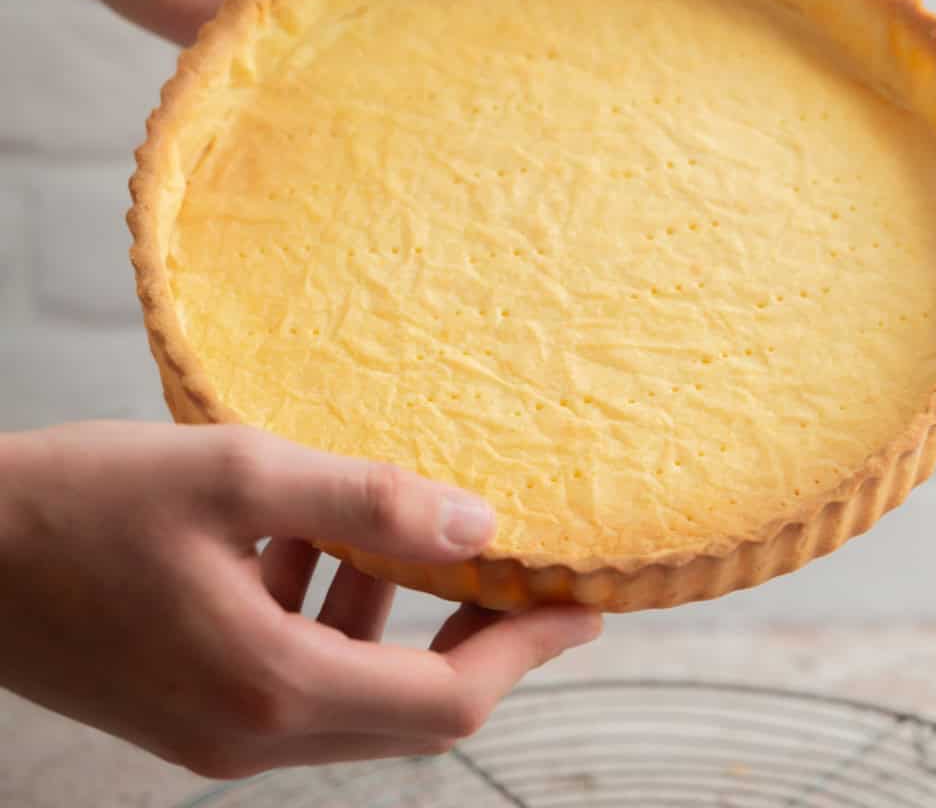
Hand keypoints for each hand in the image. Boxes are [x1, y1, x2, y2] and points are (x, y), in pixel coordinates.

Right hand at [0, 421, 600, 777]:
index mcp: (270, 685)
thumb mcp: (240, 475)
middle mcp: (250, 733)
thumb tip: (478, 521)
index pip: (446, 698)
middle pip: (412, 712)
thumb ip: (366, 502)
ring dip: (401, 620)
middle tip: (524, 573)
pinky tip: (314, 539)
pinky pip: (298, 676)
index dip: (525, 650)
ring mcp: (218, 732)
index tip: (581, 607)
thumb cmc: (81, 503)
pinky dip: (333, 615)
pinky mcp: (192, 710)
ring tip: (419, 537)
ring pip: (358, 693)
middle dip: (481, 642)